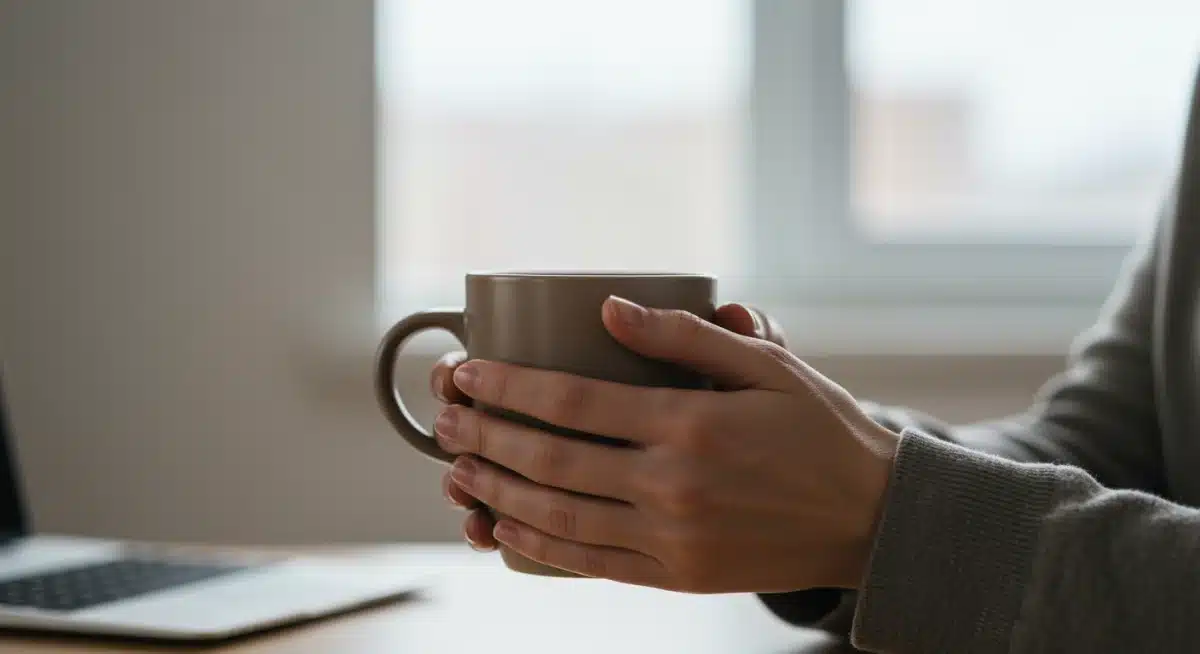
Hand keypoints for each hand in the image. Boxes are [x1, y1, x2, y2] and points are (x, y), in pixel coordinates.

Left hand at [430, 303, 788, 552]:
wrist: (869, 518)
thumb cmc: (819, 430)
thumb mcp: (767, 365)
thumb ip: (685, 335)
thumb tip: (609, 307)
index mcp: (690, 424)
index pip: (572, 401)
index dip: (509, 385)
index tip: (468, 372)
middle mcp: (672, 484)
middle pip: (551, 460)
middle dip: (486, 436)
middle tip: (445, 418)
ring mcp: (671, 537)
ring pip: (559, 517)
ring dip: (497, 493)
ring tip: (457, 472)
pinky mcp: (676, 575)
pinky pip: (591, 564)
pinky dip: (539, 547)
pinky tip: (505, 529)